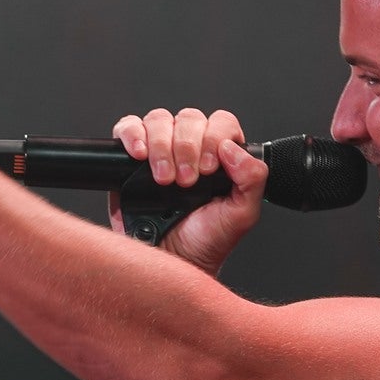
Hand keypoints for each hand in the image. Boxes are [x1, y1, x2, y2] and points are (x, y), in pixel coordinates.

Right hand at [107, 108, 266, 272]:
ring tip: (164, 180)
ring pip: (159, 119)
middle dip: (186, 147)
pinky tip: (139, 156)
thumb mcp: (242, 214)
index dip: (214, 139)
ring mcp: (160, 151)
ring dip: (161, 145)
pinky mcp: (129, 159)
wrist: (171, 262)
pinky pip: (127, 128)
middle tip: (185, 181)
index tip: (209, 169)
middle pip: (188, 118)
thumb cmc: (205, 241)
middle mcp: (190, 148)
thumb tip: (232, 149)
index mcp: (221, 155)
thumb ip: (252, 179)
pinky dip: (132, 135)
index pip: (220, 123)